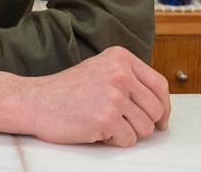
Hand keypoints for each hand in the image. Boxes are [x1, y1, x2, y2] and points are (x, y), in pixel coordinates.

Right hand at [22, 46, 170, 147]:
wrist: (36, 101)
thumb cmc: (66, 90)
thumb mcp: (100, 70)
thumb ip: (128, 79)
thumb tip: (158, 104)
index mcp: (121, 58)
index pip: (159, 85)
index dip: (164, 106)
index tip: (161, 119)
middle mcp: (120, 73)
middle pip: (156, 109)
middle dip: (144, 123)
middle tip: (124, 124)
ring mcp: (115, 95)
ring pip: (145, 128)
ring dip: (127, 133)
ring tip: (104, 123)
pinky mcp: (107, 118)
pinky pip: (128, 140)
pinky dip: (114, 141)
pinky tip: (96, 130)